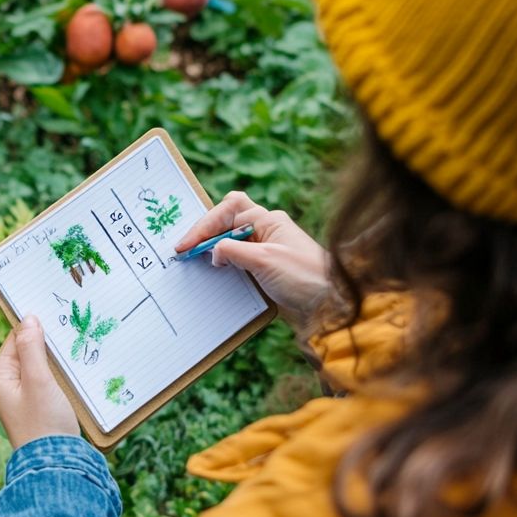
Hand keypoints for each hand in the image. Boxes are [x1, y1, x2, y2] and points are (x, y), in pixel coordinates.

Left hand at [0, 315, 79, 449]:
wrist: (57, 465)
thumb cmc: (45, 423)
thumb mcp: (38, 380)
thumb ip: (32, 349)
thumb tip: (28, 320)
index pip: (12, 343)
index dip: (29, 329)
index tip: (49, 315)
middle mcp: (7, 390)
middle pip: (25, 355)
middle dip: (43, 344)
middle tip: (64, 330)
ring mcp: (22, 402)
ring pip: (37, 369)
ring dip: (52, 361)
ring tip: (70, 349)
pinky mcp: (37, 411)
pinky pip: (45, 384)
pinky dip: (57, 376)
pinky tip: (71, 374)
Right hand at [175, 191, 330, 330]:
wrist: (330, 305)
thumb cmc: (304, 277)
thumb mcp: (263, 260)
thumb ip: (232, 251)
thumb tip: (213, 252)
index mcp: (268, 220)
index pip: (227, 211)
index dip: (203, 226)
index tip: (186, 246)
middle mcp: (266, 230)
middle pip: (226, 221)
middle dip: (205, 233)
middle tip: (185, 251)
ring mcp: (265, 249)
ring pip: (230, 241)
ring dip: (212, 249)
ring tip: (194, 260)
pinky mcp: (265, 269)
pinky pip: (237, 260)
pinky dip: (223, 264)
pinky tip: (214, 274)